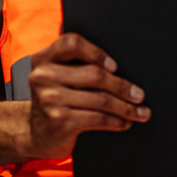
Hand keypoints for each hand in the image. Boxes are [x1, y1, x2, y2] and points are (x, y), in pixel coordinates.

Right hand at [25, 32, 149, 159]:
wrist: (36, 133)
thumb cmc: (54, 100)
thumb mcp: (55, 77)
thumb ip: (73, 64)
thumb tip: (117, 66)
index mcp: (43, 58)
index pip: (72, 43)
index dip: (97, 53)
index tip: (115, 66)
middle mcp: (44, 76)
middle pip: (94, 74)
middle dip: (122, 86)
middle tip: (139, 95)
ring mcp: (51, 99)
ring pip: (100, 99)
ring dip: (126, 107)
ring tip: (140, 112)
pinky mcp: (60, 121)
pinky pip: (98, 118)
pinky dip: (116, 121)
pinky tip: (124, 122)